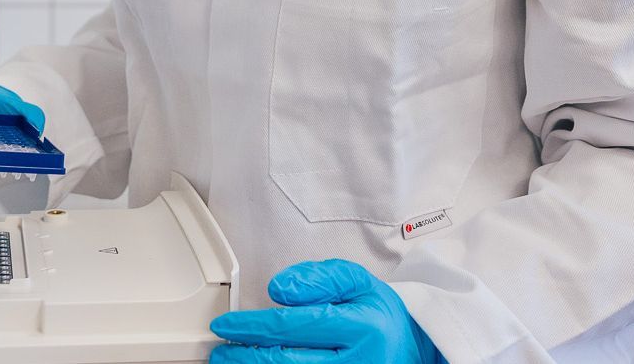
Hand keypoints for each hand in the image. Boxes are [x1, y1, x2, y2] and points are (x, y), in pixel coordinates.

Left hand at [210, 259, 440, 363]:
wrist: (414, 349)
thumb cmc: (381, 316)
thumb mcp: (359, 283)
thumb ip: (320, 278)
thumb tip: (278, 290)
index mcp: (362, 327)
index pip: (294, 326)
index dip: (253, 327)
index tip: (227, 325)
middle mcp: (357, 362)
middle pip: (286, 362)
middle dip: (244, 356)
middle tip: (220, 351)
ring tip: (229, 363)